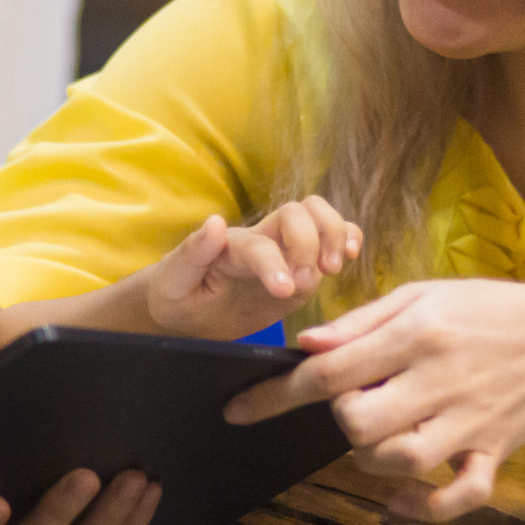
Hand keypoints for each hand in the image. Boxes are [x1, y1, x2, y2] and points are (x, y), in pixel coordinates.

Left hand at [146, 197, 361, 340]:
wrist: (186, 312)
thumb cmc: (176, 293)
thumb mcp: (174, 279)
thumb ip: (193, 252)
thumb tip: (215, 222)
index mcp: (231, 245)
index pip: (260, 244)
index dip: (276, 263)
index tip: (285, 290)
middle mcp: (262, 239)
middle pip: (298, 212)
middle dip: (309, 243)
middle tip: (307, 281)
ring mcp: (285, 251)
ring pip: (319, 218)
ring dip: (333, 237)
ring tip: (333, 268)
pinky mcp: (302, 267)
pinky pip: (330, 241)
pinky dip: (347, 239)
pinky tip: (350, 257)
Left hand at [222, 279, 524, 521]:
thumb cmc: (485, 310)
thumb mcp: (424, 295)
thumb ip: (362, 322)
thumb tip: (305, 346)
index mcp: (418, 333)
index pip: (331, 370)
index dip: (276, 393)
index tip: (238, 409)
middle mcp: (440, 380)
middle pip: (359, 422)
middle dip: (338, 420)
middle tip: (351, 403)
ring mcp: (469, 423)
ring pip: (400, 462)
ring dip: (370, 459)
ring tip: (376, 436)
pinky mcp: (493, 455)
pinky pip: (459, 495)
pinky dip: (424, 507)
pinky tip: (400, 500)